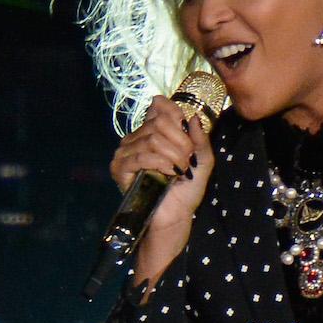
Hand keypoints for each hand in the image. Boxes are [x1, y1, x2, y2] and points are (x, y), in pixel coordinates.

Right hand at [108, 95, 215, 236]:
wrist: (176, 215)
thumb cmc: (187, 189)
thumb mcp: (202, 160)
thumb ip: (200, 139)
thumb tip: (193, 117)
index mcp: (153, 131)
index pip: (159, 106)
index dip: (175, 113)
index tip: (186, 130)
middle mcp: (136, 137)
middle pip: (159, 123)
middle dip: (180, 142)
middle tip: (187, 160)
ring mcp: (125, 152)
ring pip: (153, 139)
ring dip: (173, 155)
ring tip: (180, 170)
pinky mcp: (119, 168)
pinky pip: (141, 156)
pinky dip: (160, 163)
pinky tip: (169, 173)